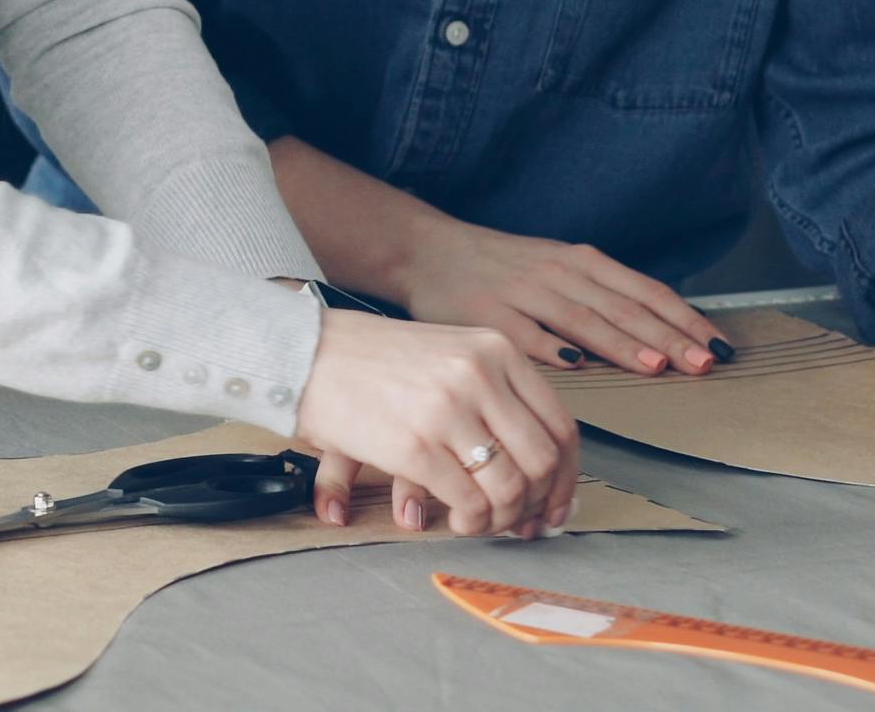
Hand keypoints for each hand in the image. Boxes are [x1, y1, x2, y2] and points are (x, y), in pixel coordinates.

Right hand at [290, 309, 579, 538]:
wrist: (308, 354)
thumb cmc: (376, 360)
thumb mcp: (452, 355)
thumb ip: (498, 399)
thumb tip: (542, 471)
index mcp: (498, 351)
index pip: (561, 426)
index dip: (566, 477)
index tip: (557, 503)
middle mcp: (481, 376)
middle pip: (543, 462)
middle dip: (537, 504)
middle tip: (520, 522)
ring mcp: (448, 410)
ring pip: (510, 488)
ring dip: (502, 520)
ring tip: (482, 523)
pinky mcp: (414, 446)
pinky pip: (468, 502)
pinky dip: (470, 523)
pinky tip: (455, 521)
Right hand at [387, 216, 728, 377]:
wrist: (427, 251)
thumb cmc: (498, 268)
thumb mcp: (555, 269)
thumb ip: (598, 298)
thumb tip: (657, 335)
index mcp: (579, 262)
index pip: (644, 291)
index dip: (683, 318)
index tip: (716, 345)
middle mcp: (557, 273)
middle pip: (622, 306)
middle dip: (668, 336)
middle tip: (703, 363)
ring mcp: (522, 293)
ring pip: (582, 318)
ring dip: (622, 342)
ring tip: (657, 364)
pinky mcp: (487, 315)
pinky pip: (526, 334)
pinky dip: (552, 347)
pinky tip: (578, 364)